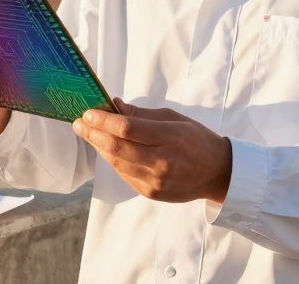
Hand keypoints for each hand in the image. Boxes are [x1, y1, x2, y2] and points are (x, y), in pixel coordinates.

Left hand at [73, 99, 231, 203]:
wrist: (218, 173)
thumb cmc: (197, 140)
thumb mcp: (174, 119)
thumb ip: (142, 115)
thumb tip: (115, 105)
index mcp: (170, 138)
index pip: (127, 129)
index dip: (103, 120)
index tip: (89, 112)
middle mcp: (161, 162)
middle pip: (117, 147)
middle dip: (93, 134)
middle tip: (79, 123)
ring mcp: (155, 181)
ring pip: (117, 163)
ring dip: (99, 147)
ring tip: (88, 134)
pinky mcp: (151, 193)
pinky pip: (124, 174)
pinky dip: (113, 160)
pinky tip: (106, 149)